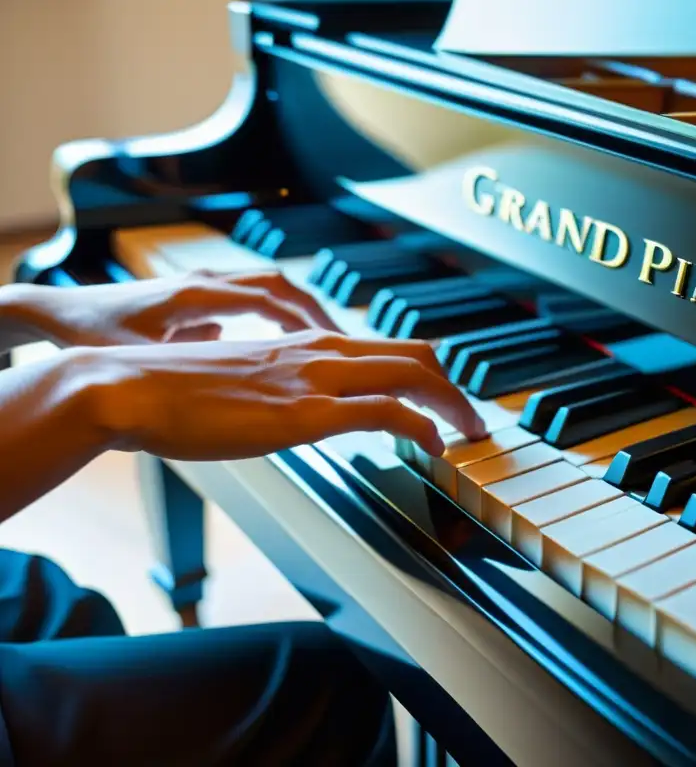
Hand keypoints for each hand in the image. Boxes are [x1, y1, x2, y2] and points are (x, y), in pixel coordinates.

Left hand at [11, 270, 337, 346]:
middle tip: (345, 341)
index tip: (339, 342)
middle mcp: (201, 284)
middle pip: (276, 287)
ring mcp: (196, 289)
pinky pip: (241, 302)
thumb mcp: (145, 359)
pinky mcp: (188, 302)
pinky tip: (269, 347)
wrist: (52, 315)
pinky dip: (266, 319)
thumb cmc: (91, 336)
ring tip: (320, 343)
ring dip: (293, 314)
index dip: (310, 320)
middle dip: (314, 313)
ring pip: (261, 292)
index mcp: (196, 293)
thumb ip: (193, 362)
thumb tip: (238, 361)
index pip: (271, 297)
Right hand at [75, 330, 486, 459]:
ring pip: (413, 373)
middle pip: (415, 354)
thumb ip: (275, 388)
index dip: (425, 372)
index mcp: (305, 344)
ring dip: (451, 404)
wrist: (128, 388)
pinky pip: (387, 411)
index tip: (442, 398)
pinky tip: (435, 446)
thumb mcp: (240, 383)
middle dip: (453, 386)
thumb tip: (288, 407)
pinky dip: (423, 426)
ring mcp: (315, 377)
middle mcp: (320, 351)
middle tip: (471, 417)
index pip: (387, 349)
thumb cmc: (173, 391)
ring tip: (467, 432)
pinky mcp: (305, 410)